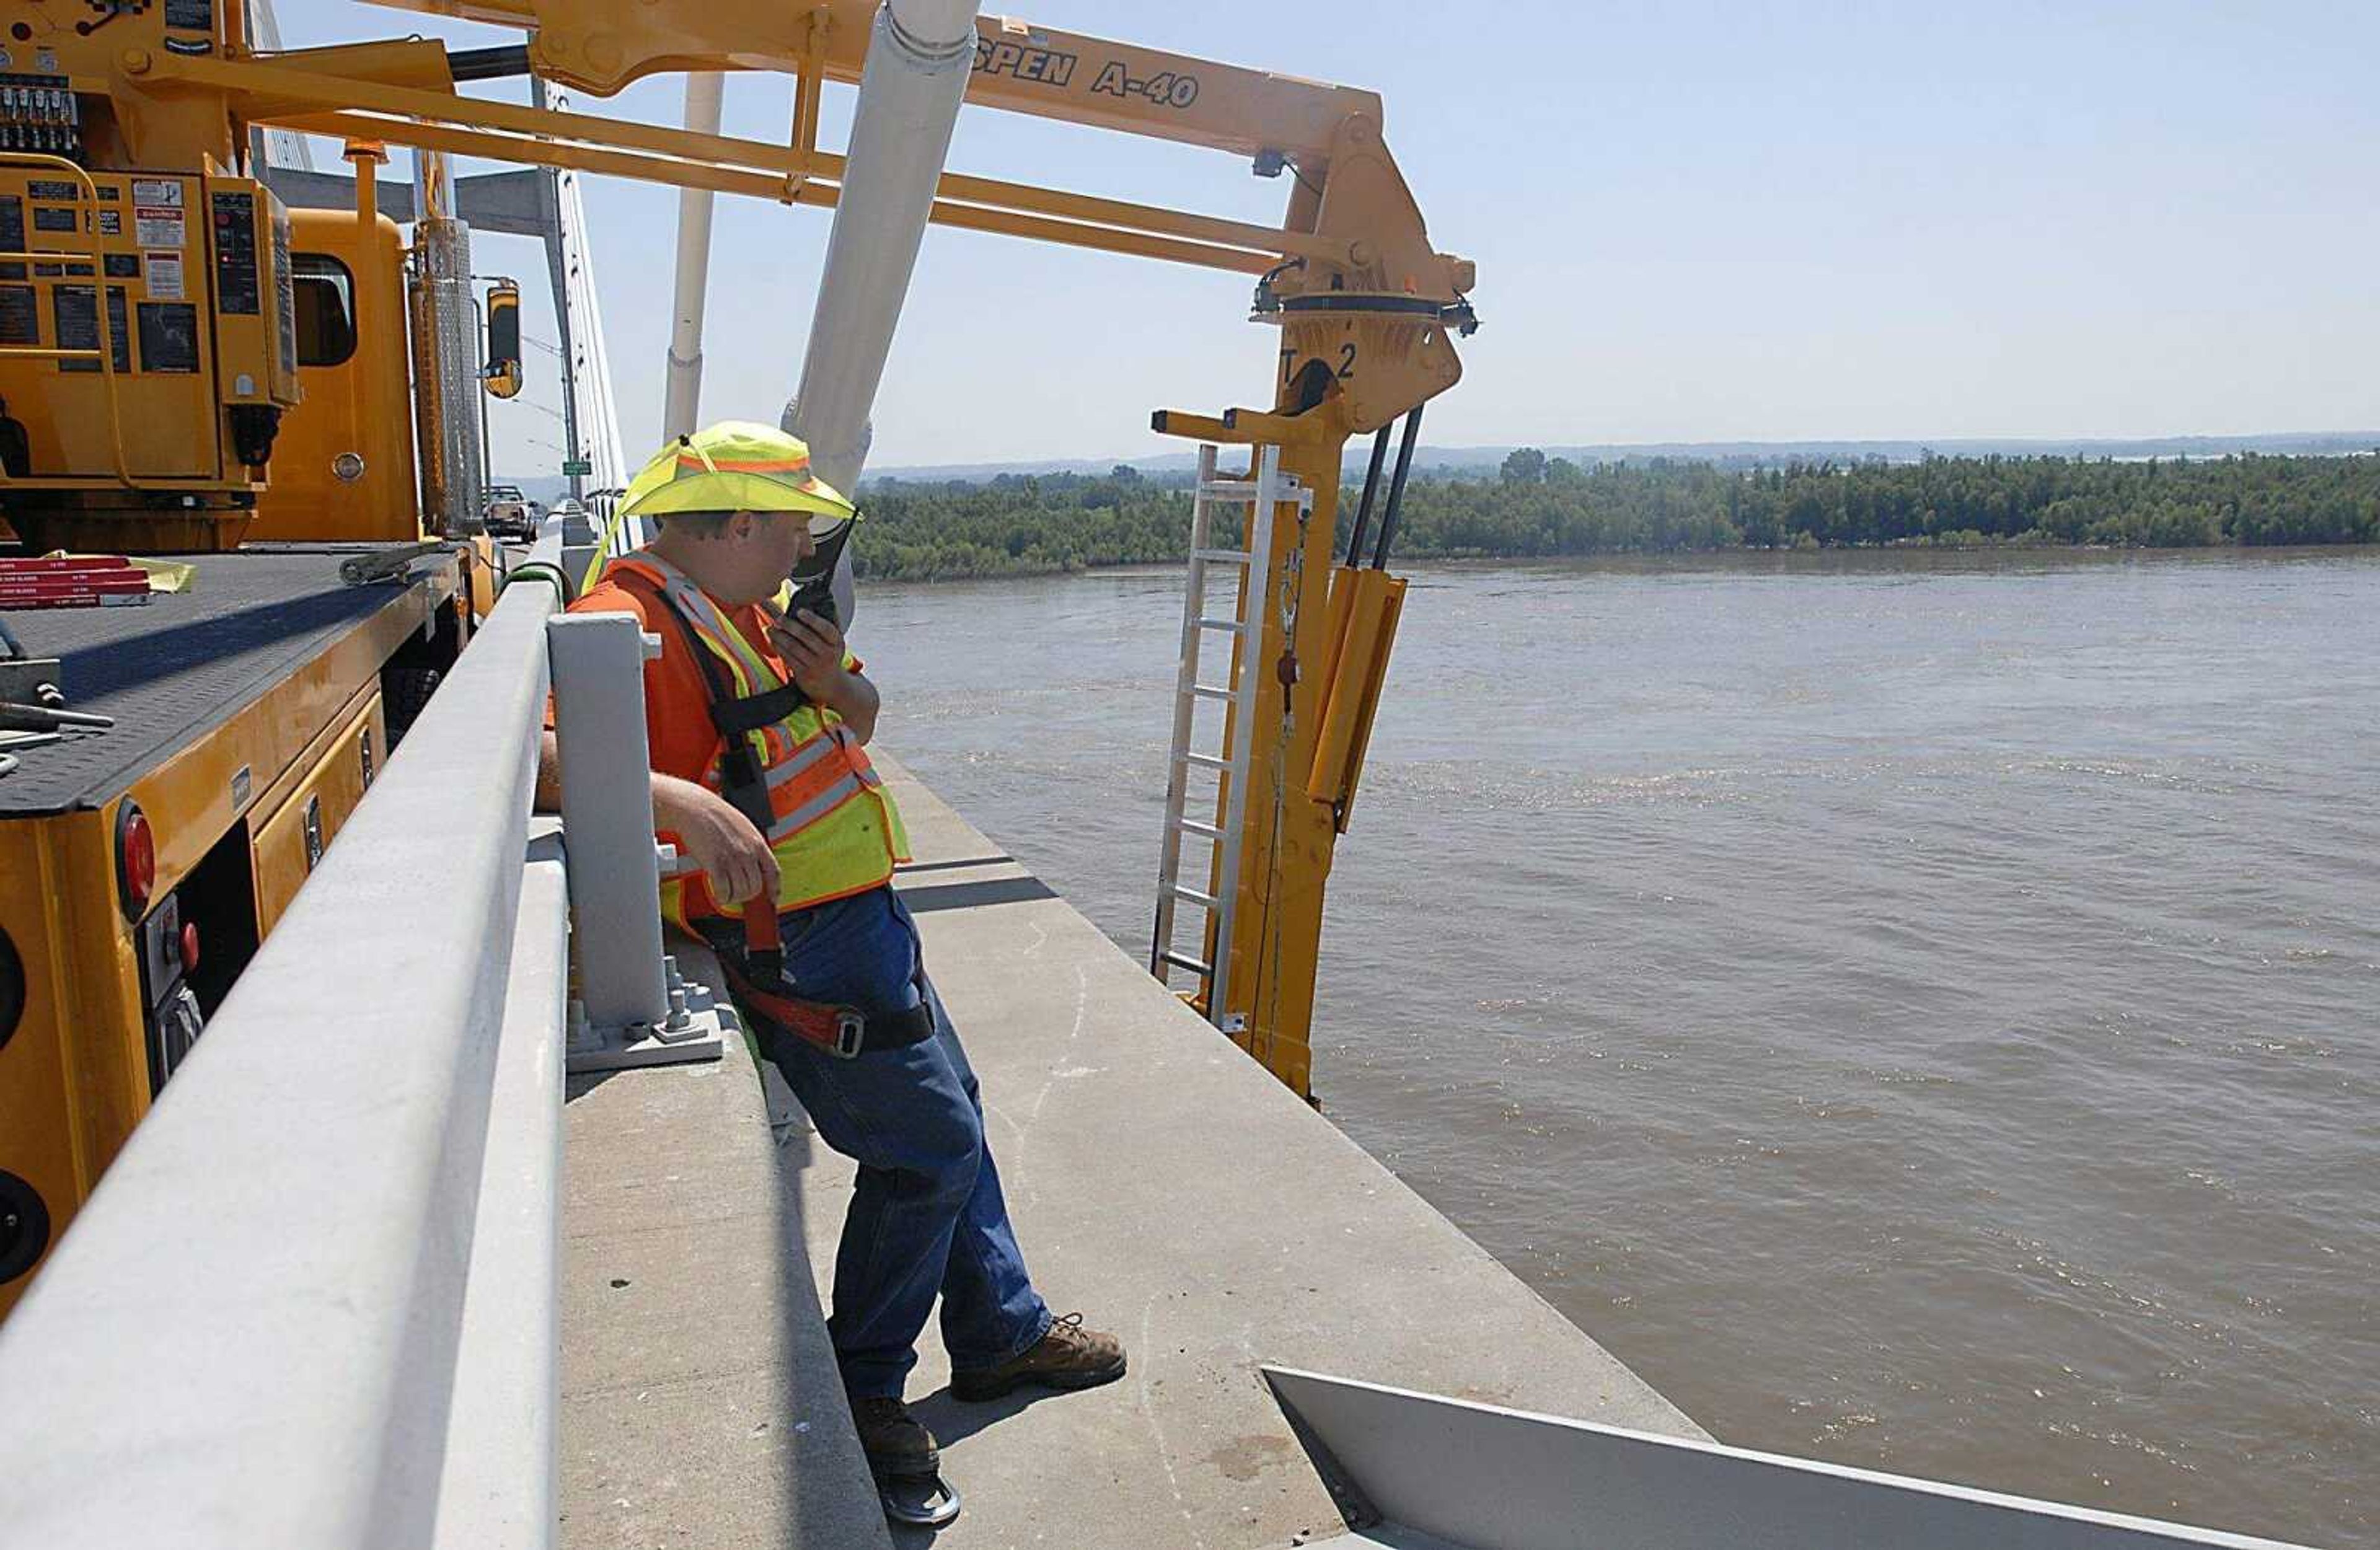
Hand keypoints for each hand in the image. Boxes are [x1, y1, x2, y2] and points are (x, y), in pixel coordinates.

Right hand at [654, 777, 777, 904]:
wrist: (696, 808)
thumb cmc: (717, 815)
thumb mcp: (745, 828)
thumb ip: (751, 846)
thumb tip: (754, 865)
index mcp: (758, 843)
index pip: (774, 872)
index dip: (775, 889)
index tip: (773, 898)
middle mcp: (748, 852)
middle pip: (756, 886)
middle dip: (747, 894)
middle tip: (738, 893)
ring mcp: (732, 859)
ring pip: (741, 891)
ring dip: (734, 897)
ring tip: (726, 893)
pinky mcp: (715, 864)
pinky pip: (724, 890)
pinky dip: (722, 896)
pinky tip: (719, 893)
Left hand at [764, 603, 850, 701]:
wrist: (832, 685)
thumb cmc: (829, 656)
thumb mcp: (834, 642)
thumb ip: (824, 625)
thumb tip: (811, 602)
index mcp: (836, 642)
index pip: (825, 628)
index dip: (812, 619)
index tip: (799, 611)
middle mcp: (828, 654)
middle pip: (806, 636)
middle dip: (789, 625)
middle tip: (778, 619)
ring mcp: (816, 665)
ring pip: (794, 647)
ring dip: (779, 636)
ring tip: (770, 628)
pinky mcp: (804, 675)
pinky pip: (788, 657)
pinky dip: (778, 647)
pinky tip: (773, 640)